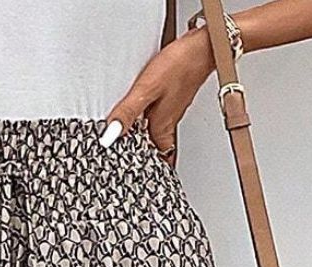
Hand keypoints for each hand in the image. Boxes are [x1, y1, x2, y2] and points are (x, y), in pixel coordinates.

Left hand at [103, 29, 214, 161]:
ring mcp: (170, 112)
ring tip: (126, 142)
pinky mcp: (171, 99)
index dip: (141, 169)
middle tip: (124, 164)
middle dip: (141, 158)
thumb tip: (110, 135)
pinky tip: (137, 114)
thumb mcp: (146, 90)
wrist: (201, 47)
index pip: (153, 161)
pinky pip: (156, 118)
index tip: (126, 175)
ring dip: (142, 139)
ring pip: (154, 134)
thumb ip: (127, 113)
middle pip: (153, 150)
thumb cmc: (179, 66)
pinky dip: (146, 121)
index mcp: (161, 128)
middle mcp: (167, 124)